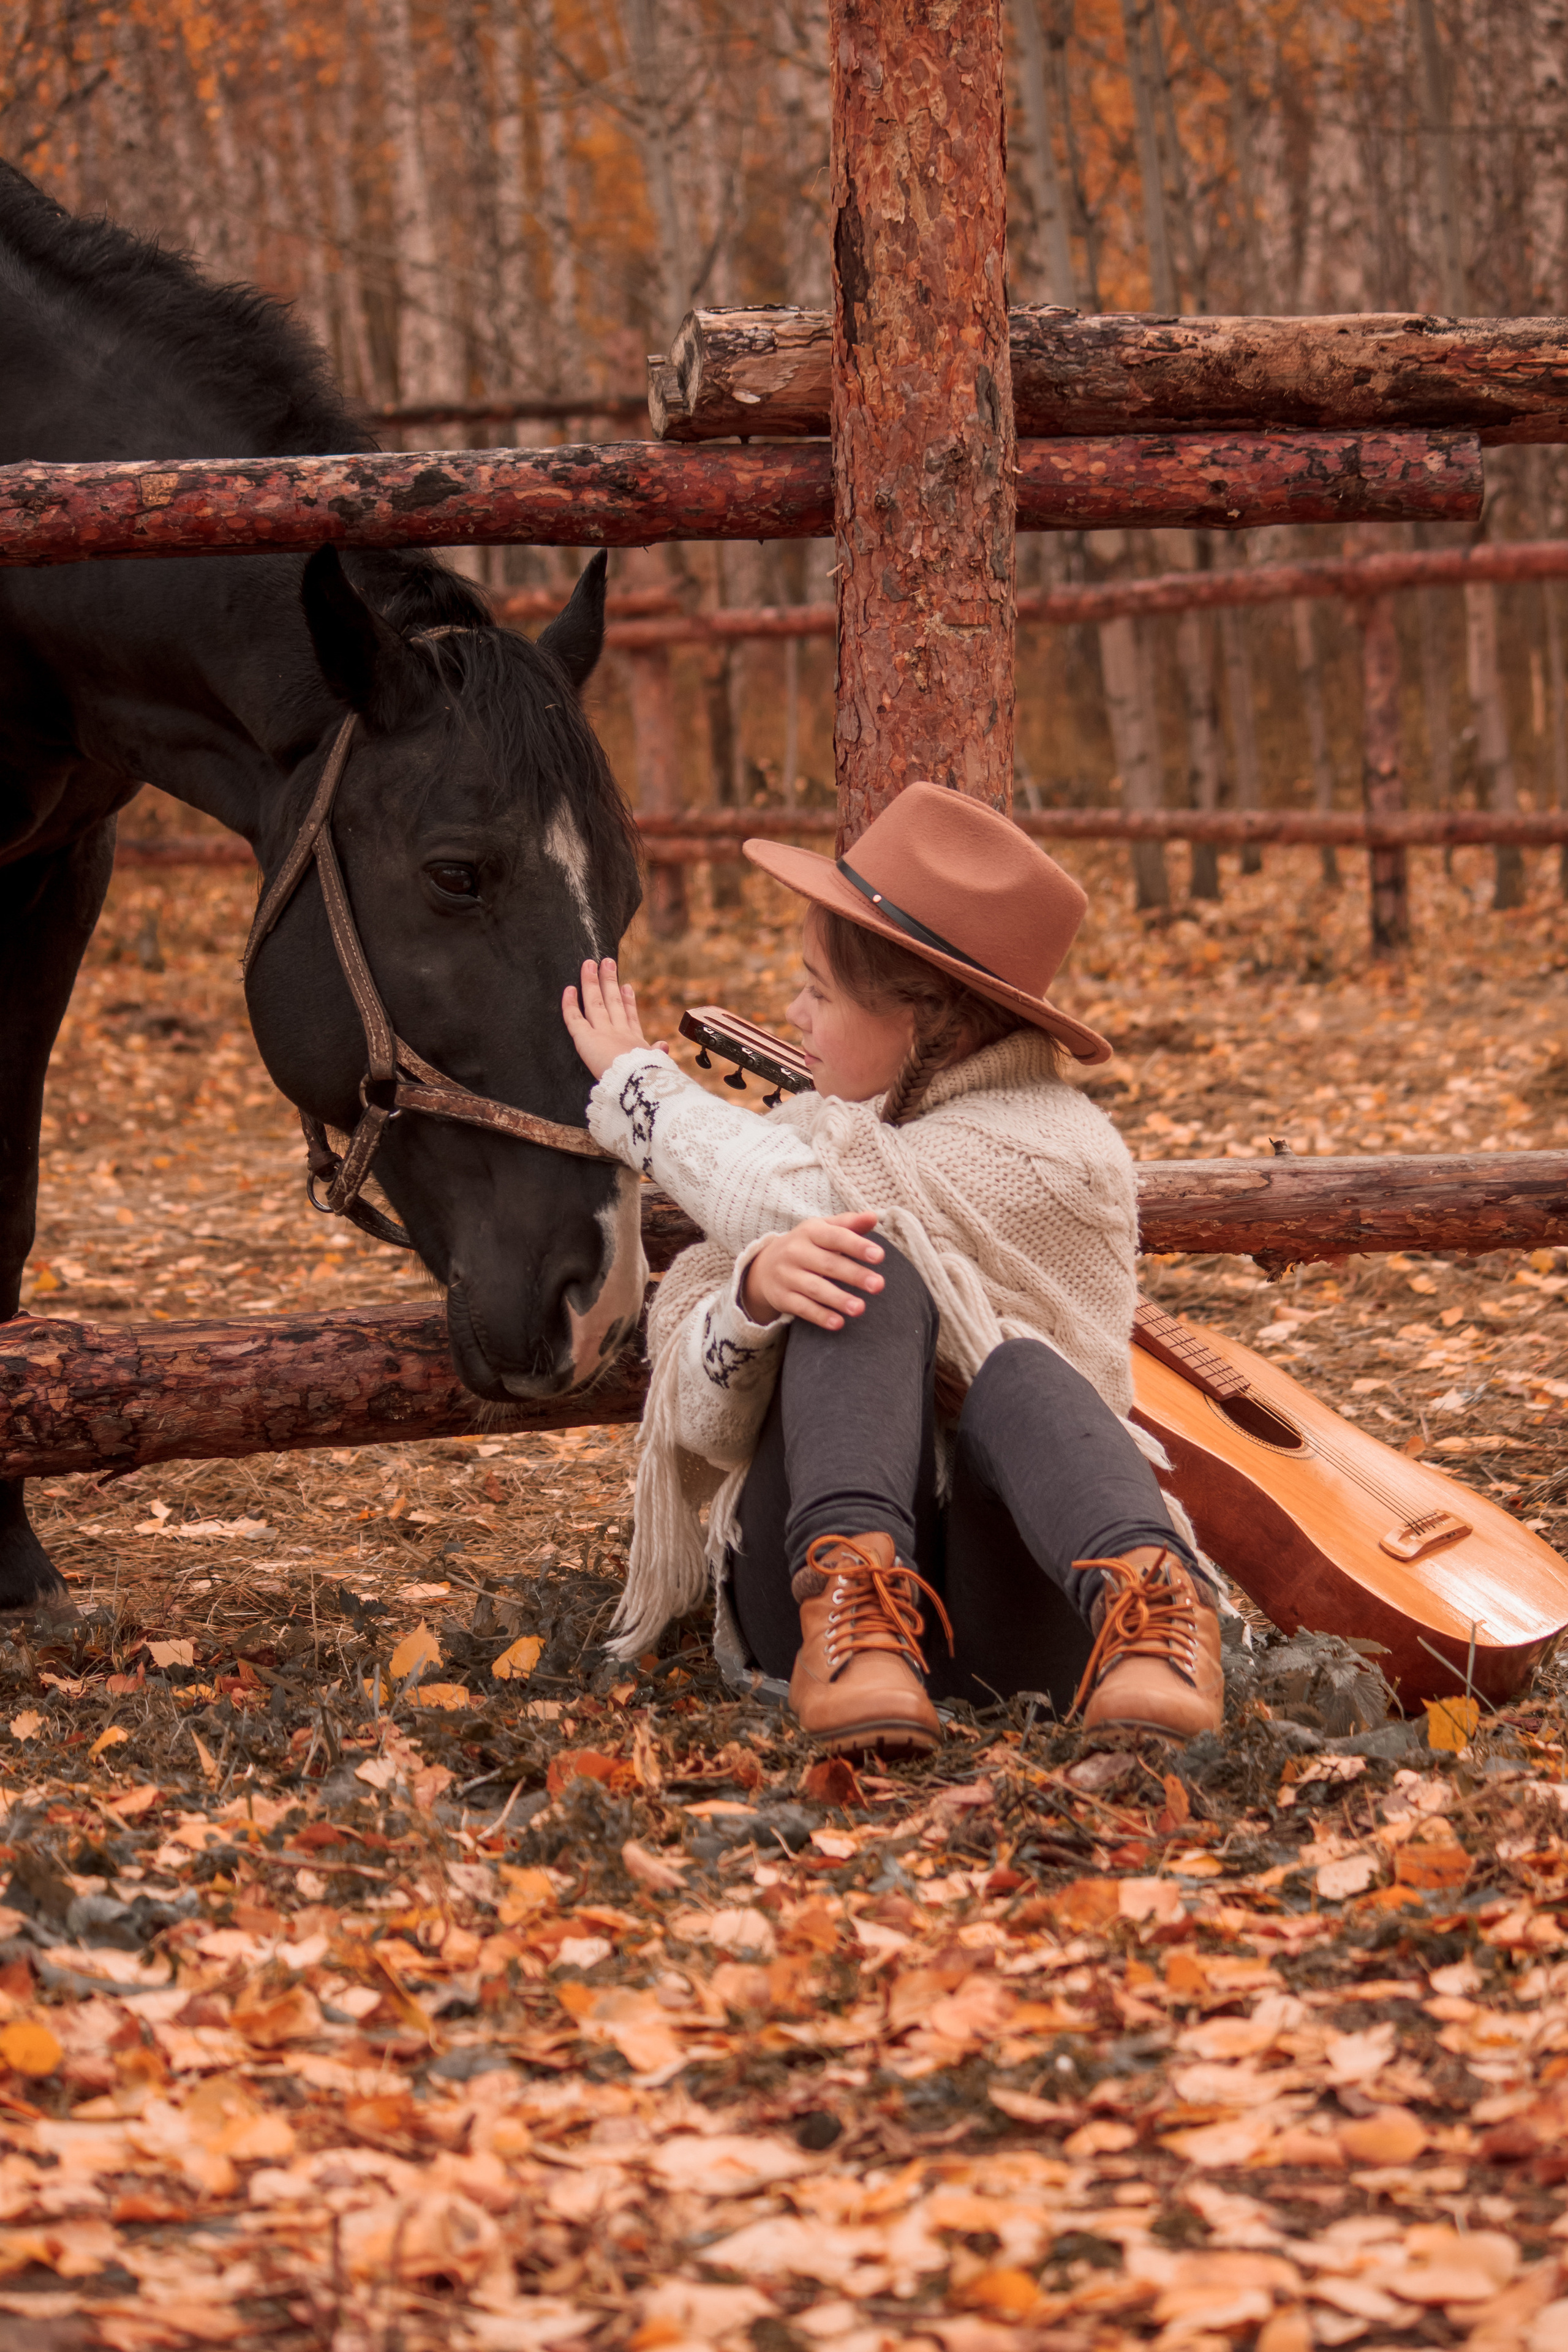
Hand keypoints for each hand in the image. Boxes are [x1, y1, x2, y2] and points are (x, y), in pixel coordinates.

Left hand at [562, 957, 660, 1081]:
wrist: (638, 1083)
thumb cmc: (649, 1079)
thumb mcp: (657, 1065)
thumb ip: (658, 1053)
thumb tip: (664, 1045)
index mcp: (635, 1042)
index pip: (630, 1018)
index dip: (627, 1002)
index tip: (626, 987)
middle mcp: (618, 1032)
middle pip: (612, 1002)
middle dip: (609, 981)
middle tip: (607, 962)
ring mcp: (602, 1032)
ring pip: (594, 1003)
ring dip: (591, 982)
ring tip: (590, 964)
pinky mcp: (585, 1038)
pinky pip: (574, 1018)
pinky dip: (570, 1004)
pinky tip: (569, 989)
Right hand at [742, 1211, 884, 1330]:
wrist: (764, 1266)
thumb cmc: (806, 1245)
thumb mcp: (823, 1229)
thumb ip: (849, 1224)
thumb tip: (873, 1217)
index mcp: (810, 1231)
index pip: (836, 1237)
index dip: (857, 1246)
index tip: (879, 1256)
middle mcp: (795, 1252)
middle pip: (828, 1264)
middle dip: (854, 1275)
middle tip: (878, 1285)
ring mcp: (787, 1275)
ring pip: (815, 1288)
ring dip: (838, 1299)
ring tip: (860, 1308)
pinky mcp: (782, 1297)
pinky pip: (802, 1308)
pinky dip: (820, 1316)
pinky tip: (838, 1323)